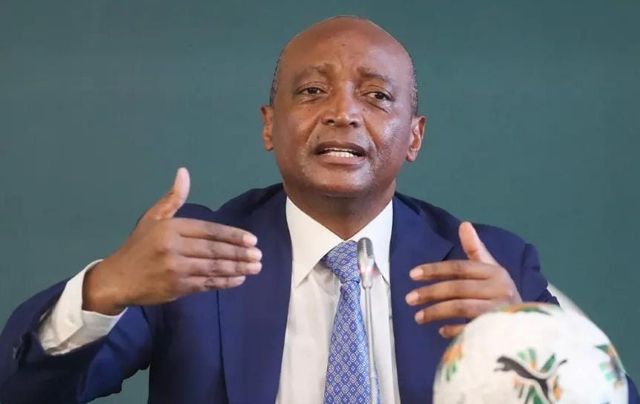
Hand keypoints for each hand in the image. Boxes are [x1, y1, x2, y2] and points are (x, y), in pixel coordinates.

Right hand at [83, 168, 261, 314]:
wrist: (117, 279)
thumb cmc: (139, 246)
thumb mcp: (152, 218)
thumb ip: (173, 198)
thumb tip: (184, 172)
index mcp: (171, 228)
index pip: (209, 230)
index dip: (232, 235)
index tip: (252, 240)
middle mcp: (174, 248)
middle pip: (214, 250)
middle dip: (239, 254)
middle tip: (259, 256)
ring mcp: (176, 270)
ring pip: (213, 268)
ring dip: (237, 269)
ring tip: (255, 268)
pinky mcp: (177, 288)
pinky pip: (206, 284)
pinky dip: (224, 282)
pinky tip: (239, 280)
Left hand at [405, 221, 520, 337]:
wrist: (531, 326)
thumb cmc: (502, 294)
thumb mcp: (491, 270)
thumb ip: (475, 250)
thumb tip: (464, 224)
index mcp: (495, 272)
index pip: (459, 267)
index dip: (435, 270)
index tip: (412, 275)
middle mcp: (499, 288)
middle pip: (458, 287)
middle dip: (430, 293)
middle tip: (409, 299)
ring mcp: (500, 309)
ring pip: (462, 307)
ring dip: (436, 312)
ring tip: (417, 318)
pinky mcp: (500, 329)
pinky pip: (472, 328)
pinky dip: (454, 330)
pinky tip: (440, 331)